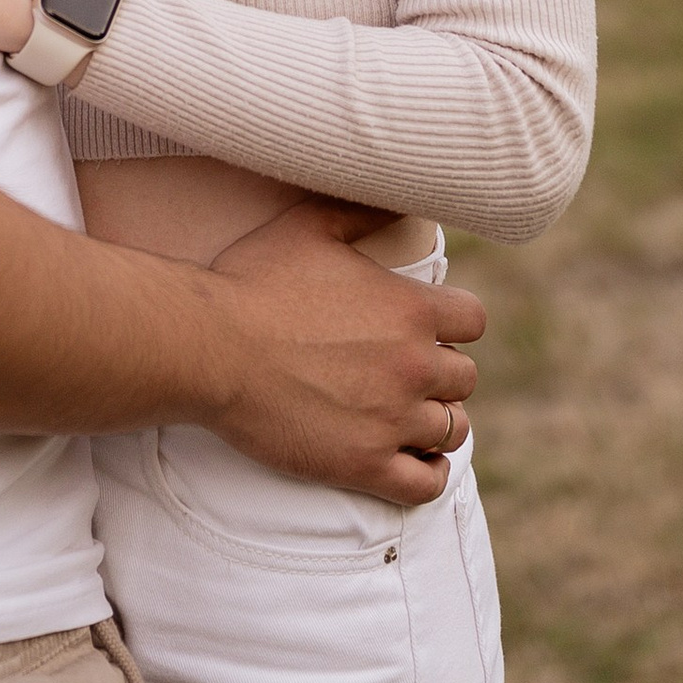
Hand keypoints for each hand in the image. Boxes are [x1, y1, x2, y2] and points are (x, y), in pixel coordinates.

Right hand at [203, 199, 485, 506]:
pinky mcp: (364, 464)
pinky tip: (414, 462)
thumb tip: (403, 198)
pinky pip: (426, 484)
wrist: (209, 348)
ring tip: (410, 417)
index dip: (453, 325)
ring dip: (436, 423)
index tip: (429, 330)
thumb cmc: (252, 281)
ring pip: (452, 430)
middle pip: (465, 378)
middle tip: (407, 374)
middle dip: (442, 375)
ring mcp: (392, 419)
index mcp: (409, 309)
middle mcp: (413, 366)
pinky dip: (428, 474)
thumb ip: (364, 210)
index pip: (472, 321)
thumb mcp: (310, 226)